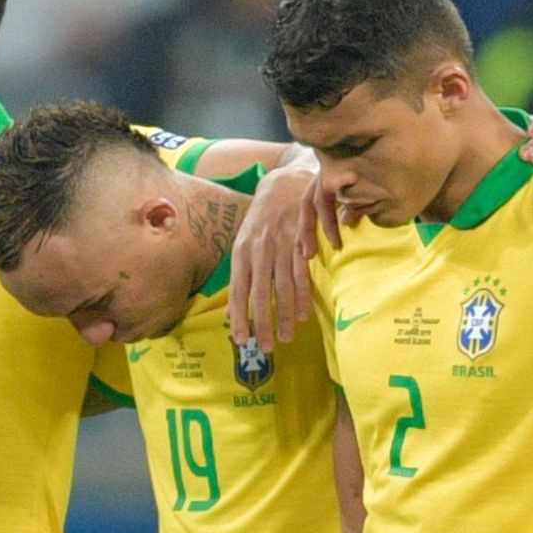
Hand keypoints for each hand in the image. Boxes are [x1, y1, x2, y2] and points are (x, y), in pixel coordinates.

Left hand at [228, 162, 340, 349]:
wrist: (283, 184)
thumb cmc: (260, 221)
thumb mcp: (243, 245)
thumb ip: (239, 279)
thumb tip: (229, 314)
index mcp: (241, 253)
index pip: (238, 290)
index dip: (240, 316)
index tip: (242, 339)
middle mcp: (260, 251)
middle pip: (261, 294)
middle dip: (263, 323)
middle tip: (266, 347)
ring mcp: (281, 246)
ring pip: (283, 288)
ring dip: (286, 316)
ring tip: (287, 338)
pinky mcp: (301, 243)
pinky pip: (302, 274)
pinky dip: (303, 296)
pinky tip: (304, 315)